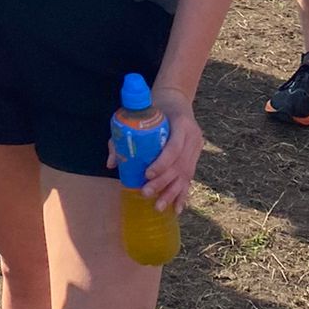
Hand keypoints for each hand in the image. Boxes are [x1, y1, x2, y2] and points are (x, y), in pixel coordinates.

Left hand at [137, 90, 204, 214]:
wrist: (176, 99)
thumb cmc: (156, 106)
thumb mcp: (141, 114)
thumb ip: (125, 134)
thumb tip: (111, 162)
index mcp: (182, 124)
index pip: (175, 147)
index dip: (162, 163)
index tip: (147, 173)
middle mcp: (194, 137)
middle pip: (180, 165)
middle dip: (162, 182)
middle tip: (145, 193)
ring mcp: (197, 148)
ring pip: (186, 175)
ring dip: (172, 193)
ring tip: (158, 206)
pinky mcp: (197, 157)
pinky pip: (191, 178)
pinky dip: (183, 194)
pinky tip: (177, 209)